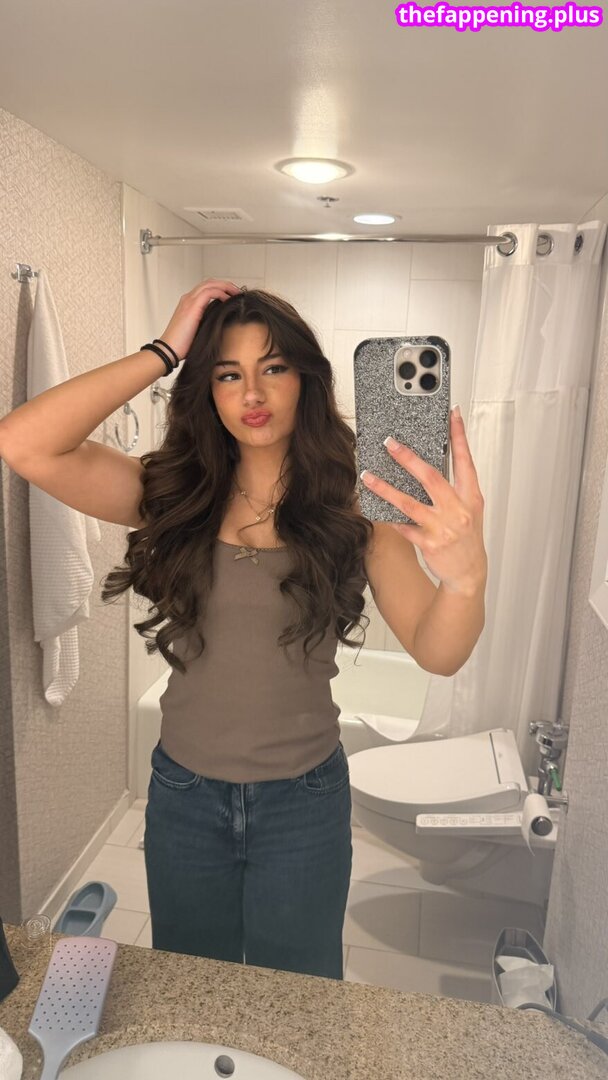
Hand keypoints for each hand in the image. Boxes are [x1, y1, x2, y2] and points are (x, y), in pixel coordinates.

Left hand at [360, 408, 487, 595]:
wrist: (469, 572)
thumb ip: (454, 487)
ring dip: (386, 488)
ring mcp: (444, 528)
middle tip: (390, 443)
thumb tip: (428, 463)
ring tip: (368, 477)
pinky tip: (376, 508)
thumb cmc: (467, 536)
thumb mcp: (469, 509)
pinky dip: (390, 516)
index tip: (452, 414)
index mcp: (471, 497)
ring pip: (410, 503)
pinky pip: (404, 526)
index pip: (466, 460)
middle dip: (409, 458)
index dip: (459, 436)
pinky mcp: (429, 543)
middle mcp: (459, 510)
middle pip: (431, 478)